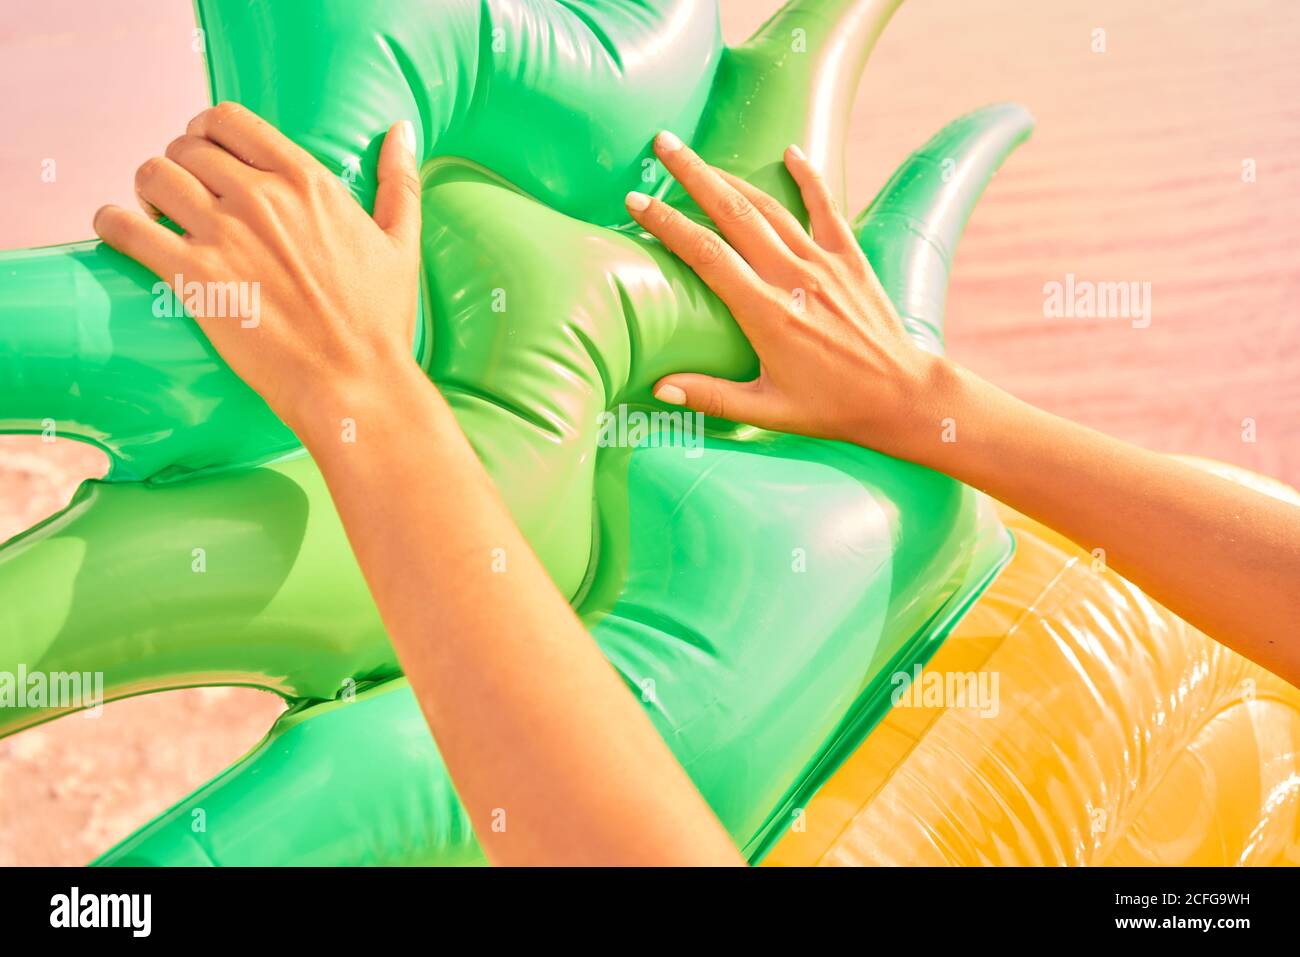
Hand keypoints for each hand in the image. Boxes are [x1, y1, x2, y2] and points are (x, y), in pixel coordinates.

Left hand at [93, 102, 422, 443]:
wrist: (355, 381)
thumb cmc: (380, 322)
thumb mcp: (401, 244)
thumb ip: (399, 182)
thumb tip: (400, 131)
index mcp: (306, 182)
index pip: (229, 120)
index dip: (206, 130)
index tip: (205, 152)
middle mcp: (260, 197)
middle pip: (185, 146)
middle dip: (177, 164)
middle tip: (183, 194)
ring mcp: (224, 235)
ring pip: (153, 176)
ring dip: (146, 189)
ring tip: (156, 214)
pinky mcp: (194, 277)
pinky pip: (127, 228)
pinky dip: (112, 223)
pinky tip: (116, 231)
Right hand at [625, 131, 951, 461]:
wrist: (902, 394)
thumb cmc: (832, 407)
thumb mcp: (769, 411)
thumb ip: (711, 397)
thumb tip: (659, 388)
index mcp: (766, 312)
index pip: (705, 254)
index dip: (667, 223)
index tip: (637, 199)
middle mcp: (792, 277)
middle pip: (733, 213)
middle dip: (694, 175)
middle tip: (663, 144)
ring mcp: (824, 263)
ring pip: (770, 206)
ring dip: (733, 176)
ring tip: (701, 156)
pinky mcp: (851, 259)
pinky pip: (826, 208)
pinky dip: (809, 177)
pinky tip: (791, 151)